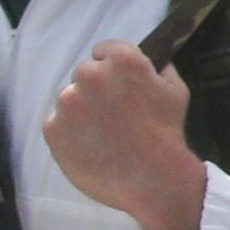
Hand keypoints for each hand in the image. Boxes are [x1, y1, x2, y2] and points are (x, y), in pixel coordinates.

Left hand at [44, 41, 210, 229]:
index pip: (103, 50)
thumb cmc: (167, 134)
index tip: (118, 85)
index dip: (112, 67)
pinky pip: (58, 123)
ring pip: (69, 99)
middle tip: (113, 115)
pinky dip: (69, 132)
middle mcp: (89, 75)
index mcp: (121, 60)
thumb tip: (152, 61)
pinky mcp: (52, 127)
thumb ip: (159, 69)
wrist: (152, 179)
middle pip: (85, 74)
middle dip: (96, 89)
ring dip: (81, 111)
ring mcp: (67, 102)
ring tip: (103, 134)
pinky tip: (90, 146)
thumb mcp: (176, 91)